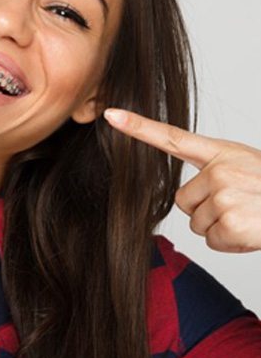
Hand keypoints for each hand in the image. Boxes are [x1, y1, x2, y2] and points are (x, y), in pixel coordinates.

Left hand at [104, 108, 260, 252]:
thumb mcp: (247, 167)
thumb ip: (215, 172)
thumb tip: (188, 199)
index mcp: (221, 153)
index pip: (172, 137)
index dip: (138, 127)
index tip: (111, 115)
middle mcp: (219, 170)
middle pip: (184, 201)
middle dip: (208, 210)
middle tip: (242, 204)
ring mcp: (225, 195)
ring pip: (197, 223)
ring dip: (222, 227)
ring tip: (251, 215)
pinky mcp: (232, 222)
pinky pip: (214, 241)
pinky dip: (233, 243)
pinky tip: (254, 230)